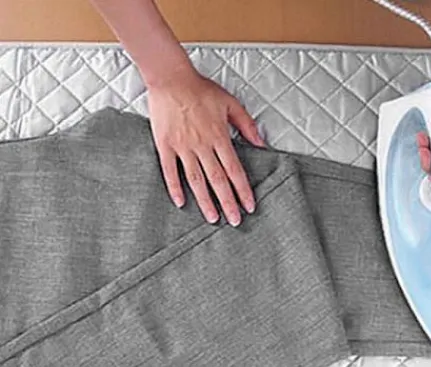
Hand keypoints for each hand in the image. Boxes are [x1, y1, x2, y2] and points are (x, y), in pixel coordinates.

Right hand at [147, 64, 264, 225]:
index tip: (249, 206)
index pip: (235, 170)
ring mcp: (183, 147)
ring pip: (196, 180)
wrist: (170, 78)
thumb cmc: (200, 89)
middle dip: (228, 203)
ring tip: (213, 218)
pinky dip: (175, 188)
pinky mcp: (165, 145)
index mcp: (219, 137)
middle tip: (235, 221)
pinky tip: (181, 203)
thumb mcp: (230, 103)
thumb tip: (262, 143)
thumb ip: (247, 124)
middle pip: (218, 180)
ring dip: (206, 201)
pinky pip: (170, 171)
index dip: (243, 190)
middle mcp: (202, 145)